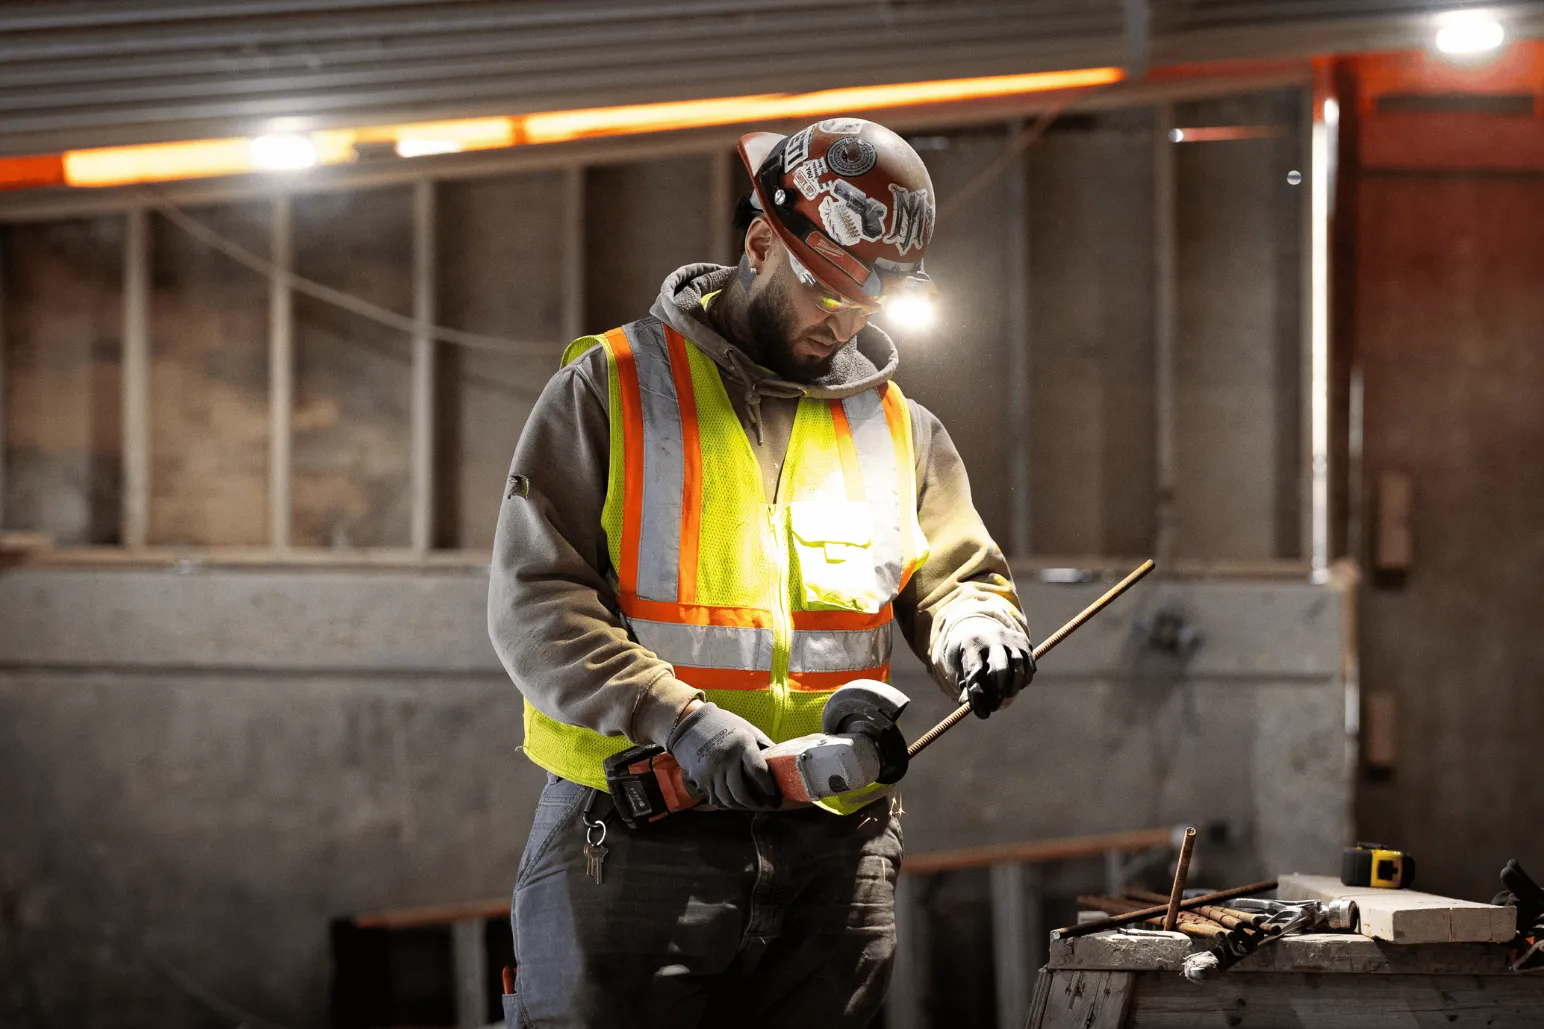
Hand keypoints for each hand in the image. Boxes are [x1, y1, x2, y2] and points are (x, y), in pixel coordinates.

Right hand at [666, 702, 781, 809]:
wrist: (691, 724)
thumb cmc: (725, 725)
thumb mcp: (748, 729)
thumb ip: (763, 745)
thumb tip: (782, 761)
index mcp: (742, 744)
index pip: (759, 771)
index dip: (769, 787)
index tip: (774, 795)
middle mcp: (726, 758)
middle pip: (741, 792)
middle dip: (755, 804)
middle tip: (764, 805)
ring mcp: (711, 770)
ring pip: (728, 800)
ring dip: (741, 807)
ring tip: (750, 805)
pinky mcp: (700, 777)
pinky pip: (715, 799)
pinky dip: (725, 804)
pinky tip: (733, 802)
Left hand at [948, 620, 1035, 718]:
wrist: (976, 626)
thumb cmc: (965, 653)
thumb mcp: (958, 666)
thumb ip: (965, 686)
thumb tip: (972, 708)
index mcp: (971, 644)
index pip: (976, 673)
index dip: (978, 697)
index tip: (981, 714)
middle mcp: (992, 637)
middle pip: (1000, 669)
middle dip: (998, 693)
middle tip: (995, 707)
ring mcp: (1010, 638)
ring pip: (1017, 667)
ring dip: (1013, 688)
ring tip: (1006, 696)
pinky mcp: (1024, 642)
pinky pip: (1029, 665)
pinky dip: (1024, 680)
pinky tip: (1015, 687)